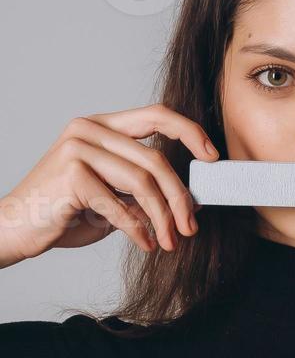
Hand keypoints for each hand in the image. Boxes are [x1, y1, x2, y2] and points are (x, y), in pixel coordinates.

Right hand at [0, 104, 219, 267]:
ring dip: (162, 217)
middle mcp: (89, 129)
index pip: (156, 114)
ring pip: (143, 181)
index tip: (212, 158)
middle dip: (180, 196)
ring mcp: (78, 148)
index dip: (190, 132)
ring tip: (169, 241)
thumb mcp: (113, 199)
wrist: (14, 228)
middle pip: (155, 158)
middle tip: (190, 225)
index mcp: (102, 125)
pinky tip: (145, 244)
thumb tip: (189, 199)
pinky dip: (137, 228)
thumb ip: (143, 191)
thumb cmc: (64, 212)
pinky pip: (119, 204)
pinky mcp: (71, 174)